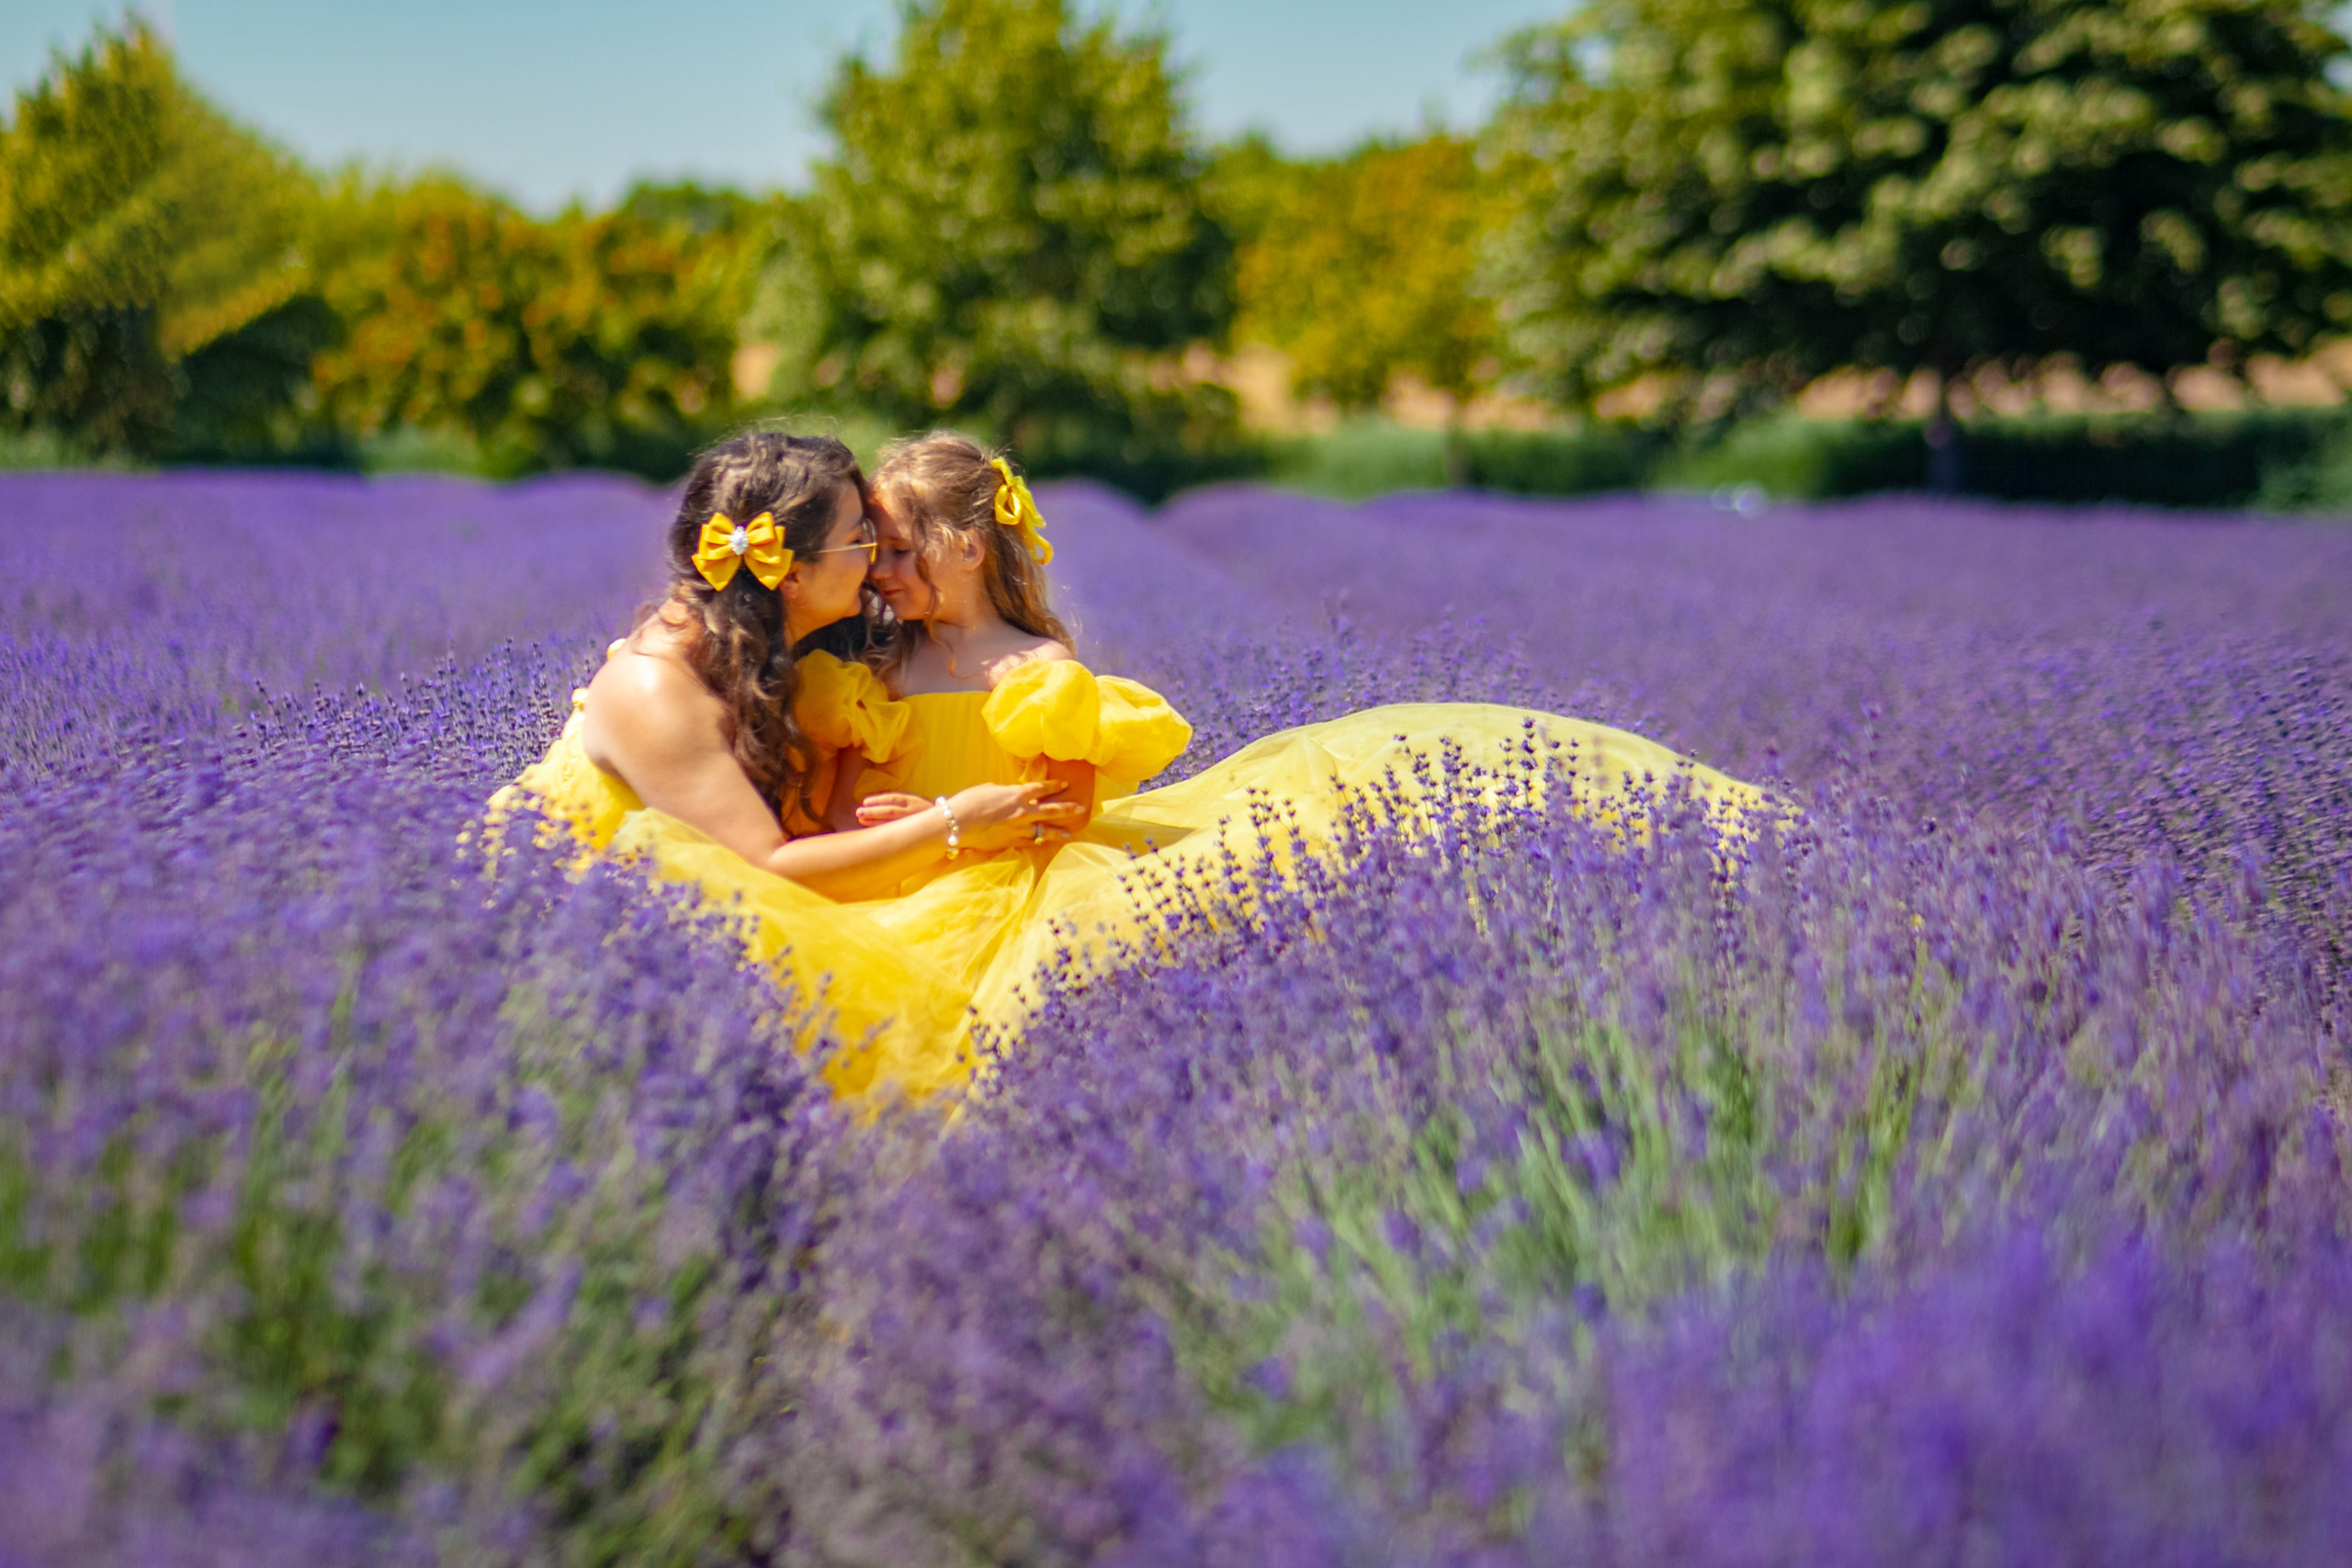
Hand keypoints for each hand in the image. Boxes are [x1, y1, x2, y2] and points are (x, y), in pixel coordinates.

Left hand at [854, 791, 933, 826]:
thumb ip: (899, 803)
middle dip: (873, 812)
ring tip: (861, 819)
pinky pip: (895, 832)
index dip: (879, 800)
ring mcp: (913, 823)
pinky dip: (882, 830)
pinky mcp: (914, 833)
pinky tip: (872, 829)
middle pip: (890, 811)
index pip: (893, 798)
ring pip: (892, 822)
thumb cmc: (923, 811)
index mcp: (913, 801)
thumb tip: (876, 804)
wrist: (945, 821)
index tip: (865, 801)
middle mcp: (913, 811)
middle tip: (859, 812)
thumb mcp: (914, 802)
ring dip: (875, 821)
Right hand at [947, 780, 1086, 851]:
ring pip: (1044, 831)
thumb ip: (1005, 791)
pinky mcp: (1011, 842)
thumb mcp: (989, 789)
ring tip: (1069, 833)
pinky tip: (1045, 842)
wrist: (957, 824)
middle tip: (1081, 809)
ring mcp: (1018, 829)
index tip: (1065, 784)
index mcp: (1016, 794)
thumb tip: (1010, 794)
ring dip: (1058, 832)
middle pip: (1051, 810)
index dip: (1055, 785)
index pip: (1041, 788)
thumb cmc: (969, 801)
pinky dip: (1038, 841)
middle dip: (1068, 809)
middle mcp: (1022, 812)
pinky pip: (1030, 842)